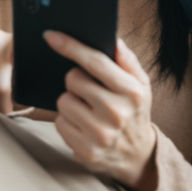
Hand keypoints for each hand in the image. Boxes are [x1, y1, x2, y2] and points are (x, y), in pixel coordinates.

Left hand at [44, 31, 157, 190]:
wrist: (136, 154)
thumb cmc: (134, 110)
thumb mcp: (141, 84)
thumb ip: (127, 60)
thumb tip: (113, 40)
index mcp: (131, 91)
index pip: (95, 62)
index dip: (71, 46)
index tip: (50, 35)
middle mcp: (116, 113)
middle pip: (73, 79)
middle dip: (76, 80)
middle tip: (89, 89)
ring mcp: (100, 134)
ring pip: (63, 101)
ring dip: (71, 101)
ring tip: (88, 109)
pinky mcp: (85, 150)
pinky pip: (59, 123)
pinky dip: (67, 121)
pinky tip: (82, 125)